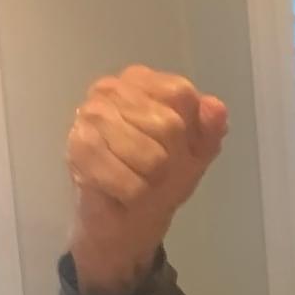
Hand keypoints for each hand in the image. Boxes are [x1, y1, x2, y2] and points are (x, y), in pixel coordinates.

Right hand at [67, 67, 228, 293]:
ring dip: (151, 179)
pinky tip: (122, 190)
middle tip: (154, 168)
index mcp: (141, 80)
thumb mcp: (198, 150)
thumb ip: (211, 128)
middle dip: (170, 158)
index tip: (177, 145)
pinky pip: (128, 180)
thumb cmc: (162, 175)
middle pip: (169, 125)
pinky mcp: (78, 149)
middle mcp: (110, 88)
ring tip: (137, 176)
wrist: (127, 215)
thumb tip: (216, 108)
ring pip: (150, 154)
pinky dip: (134, 194)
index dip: (189, 131)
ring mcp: (90, 116)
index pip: (181, 94)